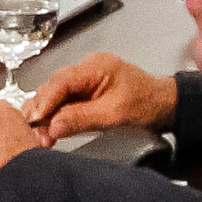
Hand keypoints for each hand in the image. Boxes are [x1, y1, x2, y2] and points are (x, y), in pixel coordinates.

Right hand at [25, 53, 176, 139]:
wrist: (167, 107)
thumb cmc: (149, 104)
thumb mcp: (114, 114)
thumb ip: (80, 118)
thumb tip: (52, 125)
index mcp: (95, 67)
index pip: (61, 81)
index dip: (45, 100)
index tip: (35, 118)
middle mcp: (87, 70)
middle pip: (54, 87)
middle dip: (42, 110)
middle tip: (34, 132)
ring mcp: (86, 81)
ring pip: (57, 96)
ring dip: (47, 115)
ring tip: (40, 134)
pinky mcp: (86, 94)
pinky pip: (65, 102)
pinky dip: (56, 116)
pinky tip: (50, 129)